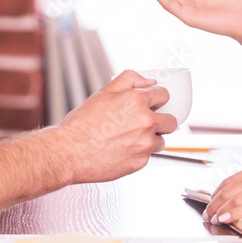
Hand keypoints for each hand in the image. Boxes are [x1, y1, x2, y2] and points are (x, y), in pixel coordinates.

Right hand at [57, 70, 175, 183]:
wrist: (69, 152)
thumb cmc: (82, 125)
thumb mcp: (103, 92)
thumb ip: (129, 80)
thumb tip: (147, 81)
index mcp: (137, 101)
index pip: (164, 95)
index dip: (157, 99)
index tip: (153, 104)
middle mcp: (145, 121)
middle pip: (171, 121)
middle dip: (161, 120)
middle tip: (146, 123)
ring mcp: (145, 143)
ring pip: (161, 140)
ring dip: (151, 139)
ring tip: (130, 138)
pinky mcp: (141, 162)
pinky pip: (149, 156)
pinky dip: (139, 153)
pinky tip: (123, 149)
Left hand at [203, 159, 241, 224]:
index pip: (230, 181)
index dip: (215, 194)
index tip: (210, 204)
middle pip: (229, 190)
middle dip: (213, 204)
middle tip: (207, 215)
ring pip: (236, 199)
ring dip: (220, 210)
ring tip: (213, 219)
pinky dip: (235, 213)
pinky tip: (227, 218)